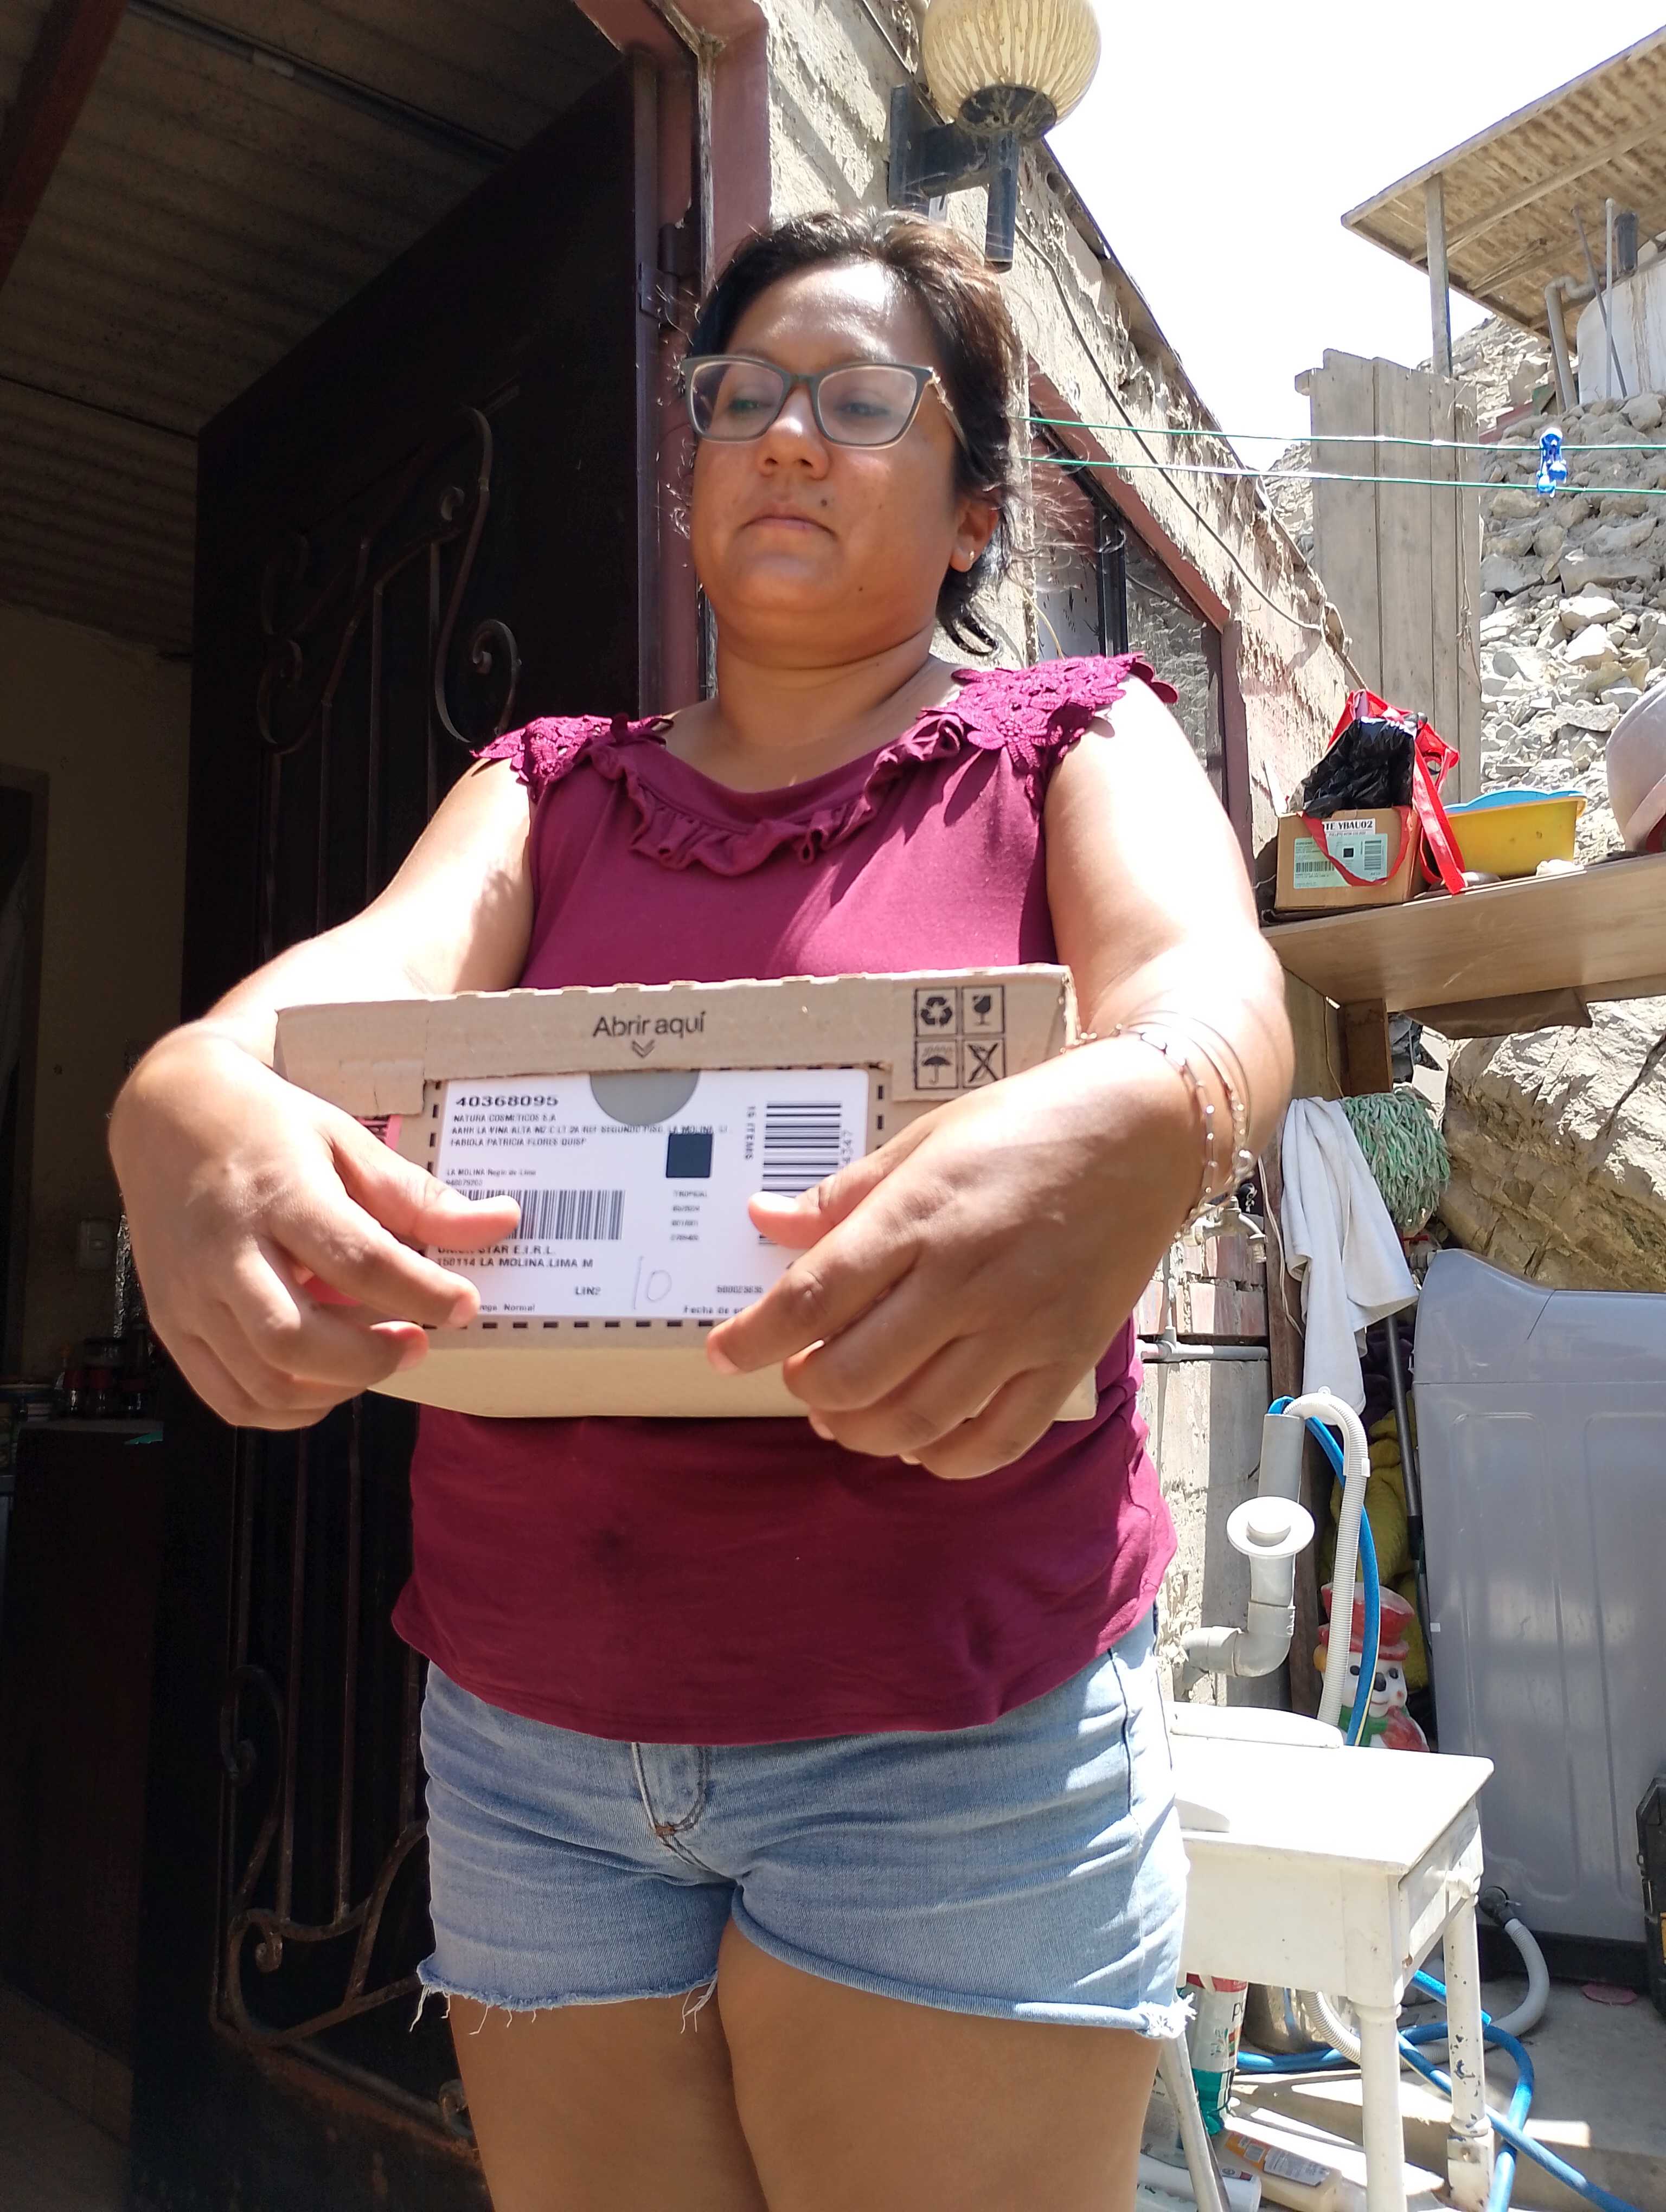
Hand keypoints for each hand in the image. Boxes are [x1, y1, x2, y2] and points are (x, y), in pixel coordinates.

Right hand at [109, 1030, 518, 1429]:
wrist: (167, 1118)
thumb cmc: (267, 1128)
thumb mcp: (347, 1141)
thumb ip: (418, 1196)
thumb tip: (501, 1222)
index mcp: (278, 1194)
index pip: (359, 1260)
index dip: (424, 1293)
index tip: (467, 1304)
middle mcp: (224, 1251)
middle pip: (296, 1339)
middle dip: (371, 1359)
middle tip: (419, 1343)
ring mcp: (189, 1297)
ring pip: (264, 1381)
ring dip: (337, 1389)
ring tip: (377, 1355)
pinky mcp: (171, 1326)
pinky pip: (231, 1398)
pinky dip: (290, 1408)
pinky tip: (329, 1380)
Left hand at [705, 1041, 1197, 1478]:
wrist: (1146, 1128)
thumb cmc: (1027, 1124)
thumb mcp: (925, 1141)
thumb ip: (845, 1195)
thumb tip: (764, 1219)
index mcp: (918, 1216)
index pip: (811, 1297)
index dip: (753, 1337)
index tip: (724, 1354)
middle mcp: (965, 1279)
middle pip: (853, 1373)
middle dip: (806, 1387)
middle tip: (799, 1374)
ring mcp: (1020, 1326)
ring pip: (916, 1419)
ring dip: (861, 1431)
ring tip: (845, 1414)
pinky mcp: (1067, 1358)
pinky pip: (996, 1440)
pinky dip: (944, 1458)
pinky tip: (918, 1441)